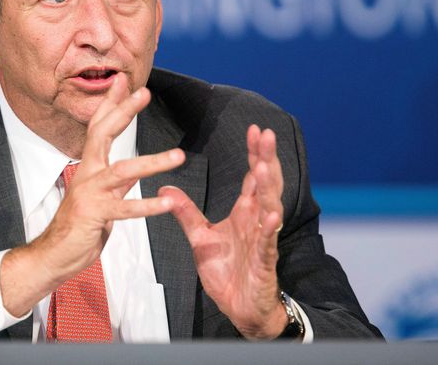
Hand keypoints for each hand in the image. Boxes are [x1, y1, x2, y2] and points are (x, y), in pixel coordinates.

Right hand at [0, 73, 184, 315]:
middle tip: (144, 92)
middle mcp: (88, 174)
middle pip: (104, 134)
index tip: (124, 81)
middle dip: (124, 111)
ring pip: (123, 171)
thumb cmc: (78, 227)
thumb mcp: (100, 198)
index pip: (99, 127)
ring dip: (153, 162)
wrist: (54, 256)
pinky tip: (168, 202)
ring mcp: (90, 193)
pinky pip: (125, 208)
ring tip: (179, 156)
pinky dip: (148, 205)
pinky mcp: (95, 214)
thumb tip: (134, 172)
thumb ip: (116, 183)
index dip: (112, 103)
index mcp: (89, 167)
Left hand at [159, 125, 287, 338]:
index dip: (255, 153)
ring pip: (270, 208)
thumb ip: (186, 212)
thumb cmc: (227, 272)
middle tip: (267, 134)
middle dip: (267, 159)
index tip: (255, 130)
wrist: (238, 307)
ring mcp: (263, 240)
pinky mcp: (264, 261)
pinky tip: (271, 215)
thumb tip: (166, 188)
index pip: (253, 176)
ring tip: (265, 165)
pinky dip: (270, 228)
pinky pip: (268, 243)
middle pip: (265, 184)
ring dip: (268, 187)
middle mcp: (257, 221)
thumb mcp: (200, 237)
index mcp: (245, 213)